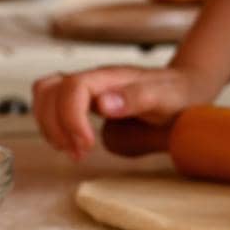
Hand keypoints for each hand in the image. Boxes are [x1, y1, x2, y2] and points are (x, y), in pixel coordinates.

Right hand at [32, 65, 204, 160]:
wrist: (185, 89)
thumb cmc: (177, 93)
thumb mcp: (166, 97)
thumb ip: (138, 97)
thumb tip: (103, 103)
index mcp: (111, 77)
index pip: (72, 88)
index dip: (71, 118)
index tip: (86, 145)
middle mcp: (93, 79)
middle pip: (50, 91)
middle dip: (57, 126)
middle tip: (79, 153)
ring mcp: (86, 88)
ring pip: (45, 96)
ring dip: (49, 126)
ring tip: (73, 150)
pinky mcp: (83, 100)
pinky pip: (51, 104)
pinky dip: (51, 124)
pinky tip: (69, 142)